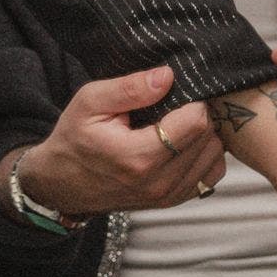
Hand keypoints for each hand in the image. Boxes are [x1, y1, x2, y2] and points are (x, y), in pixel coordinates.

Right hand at [10, 64, 227, 220]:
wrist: (61, 183)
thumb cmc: (75, 139)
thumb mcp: (90, 102)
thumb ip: (130, 88)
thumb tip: (167, 76)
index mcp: (138, 157)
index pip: (196, 122)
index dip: (193, 100)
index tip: (178, 91)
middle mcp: (158, 183)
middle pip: (209, 138)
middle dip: (201, 114)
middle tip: (180, 102)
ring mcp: (168, 196)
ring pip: (215, 156)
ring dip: (206, 135)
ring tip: (181, 121)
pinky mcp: (173, 200)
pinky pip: (211, 174)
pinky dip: (206, 154)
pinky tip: (186, 141)